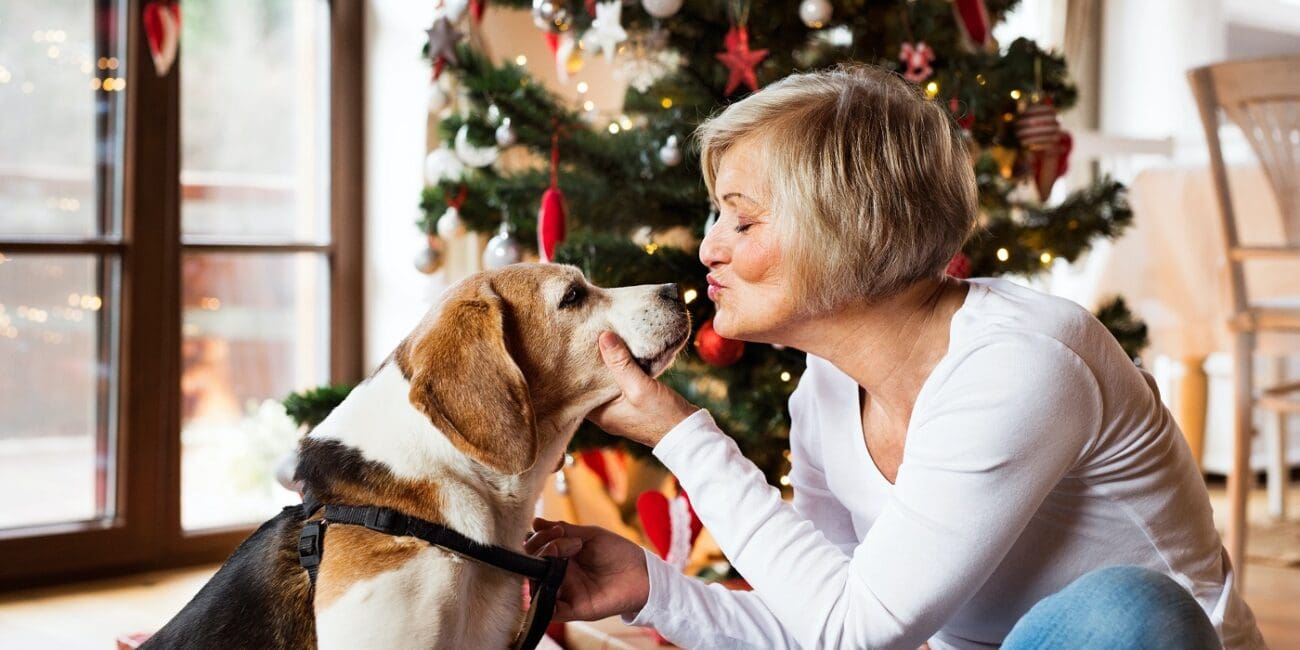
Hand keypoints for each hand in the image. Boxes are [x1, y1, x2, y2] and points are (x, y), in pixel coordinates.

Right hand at [524, 517, 649, 621]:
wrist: (641, 573)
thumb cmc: (618, 553)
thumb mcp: (590, 535)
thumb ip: (563, 529)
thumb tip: (535, 522)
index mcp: (563, 557)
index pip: (537, 550)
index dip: (538, 539)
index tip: (553, 530)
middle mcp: (560, 575)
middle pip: (533, 566)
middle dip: (539, 548)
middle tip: (558, 539)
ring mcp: (565, 592)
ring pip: (536, 585)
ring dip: (540, 567)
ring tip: (558, 551)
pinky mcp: (572, 609)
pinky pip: (549, 611)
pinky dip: (542, 601)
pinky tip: (549, 579)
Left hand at [587, 332, 699, 446]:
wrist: (688, 433)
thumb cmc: (663, 415)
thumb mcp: (640, 387)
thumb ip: (620, 363)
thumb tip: (604, 337)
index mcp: (601, 414)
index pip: (580, 388)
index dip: (578, 368)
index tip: (577, 347)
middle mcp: (606, 414)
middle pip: (593, 384)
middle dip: (593, 364)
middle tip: (590, 339)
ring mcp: (620, 410)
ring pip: (607, 383)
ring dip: (608, 366)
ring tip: (604, 342)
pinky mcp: (632, 405)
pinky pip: (620, 384)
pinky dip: (621, 371)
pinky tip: (623, 355)